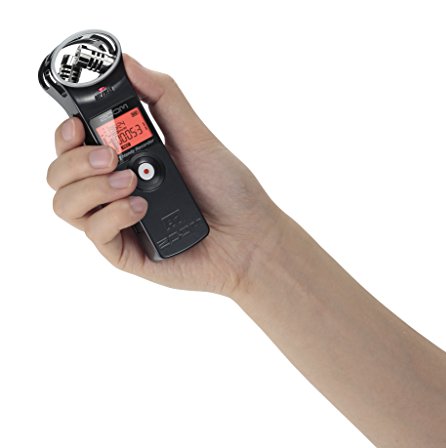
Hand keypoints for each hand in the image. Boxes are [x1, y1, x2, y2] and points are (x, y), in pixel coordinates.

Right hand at [46, 54, 283, 295]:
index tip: (78, 124)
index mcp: (127, 160)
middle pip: (58, 174)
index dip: (65, 133)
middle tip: (111, 157)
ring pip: (65, 205)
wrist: (250, 237)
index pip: (73, 145)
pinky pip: (94, 233)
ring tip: (130, 182)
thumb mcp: (196, 136)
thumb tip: (129, 62)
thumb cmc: (228, 189)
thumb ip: (163, 98)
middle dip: (75, 160)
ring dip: (90, 187)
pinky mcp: (124, 252)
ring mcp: (117, 221)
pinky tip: (141, 208)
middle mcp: (115, 189)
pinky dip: (113, 216)